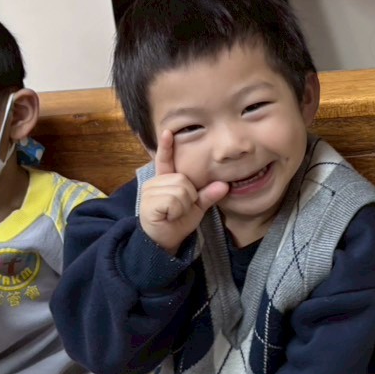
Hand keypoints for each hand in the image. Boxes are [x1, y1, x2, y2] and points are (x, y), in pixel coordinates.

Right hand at [139, 131, 230, 253]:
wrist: (165, 241)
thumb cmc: (178, 222)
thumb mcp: (197, 207)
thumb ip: (208, 195)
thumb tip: (225, 185)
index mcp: (166, 180)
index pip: (165, 159)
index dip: (166, 146)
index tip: (167, 131)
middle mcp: (155, 182)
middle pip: (183, 179)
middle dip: (188, 196)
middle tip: (180, 209)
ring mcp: (150, 192)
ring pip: (180, 190)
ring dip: (183, 205)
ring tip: (174, 213)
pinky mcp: (149, 203)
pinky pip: (173, 200)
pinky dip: (177, 211)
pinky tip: (169, 216)